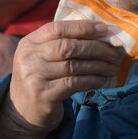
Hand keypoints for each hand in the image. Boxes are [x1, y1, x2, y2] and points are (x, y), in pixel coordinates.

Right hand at [8, 20, 122, 132]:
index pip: (58, 28)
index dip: (83, 27)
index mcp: (30, 42)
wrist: (22, 111)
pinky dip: (91, 80)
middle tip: (115, 52)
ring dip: (98, 66)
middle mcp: (29, 57)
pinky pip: (73, 83)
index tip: (104, 29)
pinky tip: (102, 80)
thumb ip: (61, 42)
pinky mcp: (43, 95)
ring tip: (113, 66)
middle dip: (96, 48)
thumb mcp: (42, 56)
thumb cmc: (41, 77)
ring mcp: (34, 76)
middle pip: (68, 47)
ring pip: (73, 66)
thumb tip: (99, 31)